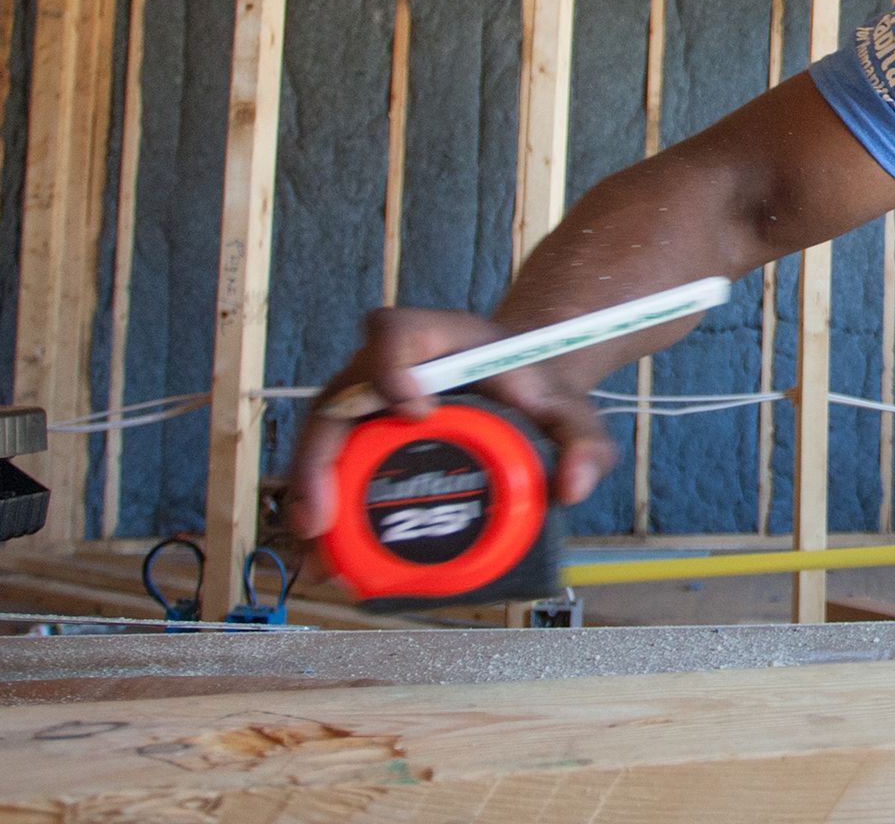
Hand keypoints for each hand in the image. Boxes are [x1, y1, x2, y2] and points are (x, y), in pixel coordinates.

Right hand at [285, 307, 617, 538]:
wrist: (517, 382)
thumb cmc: (534, 387)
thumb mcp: (569, 409)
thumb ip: (584, 440)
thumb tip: (574, 487)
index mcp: (433, 336)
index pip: (394, 334)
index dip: (392, 368)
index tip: (416, 410)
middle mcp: (382, 364)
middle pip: (335, 401)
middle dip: (321, 461)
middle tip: (323, 519)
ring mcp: (363, 400)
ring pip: (321, 442)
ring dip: (309, 499)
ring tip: (317, 558)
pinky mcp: (358, 433)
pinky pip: (329, 468)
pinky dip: (324, 512)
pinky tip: (326, 561)